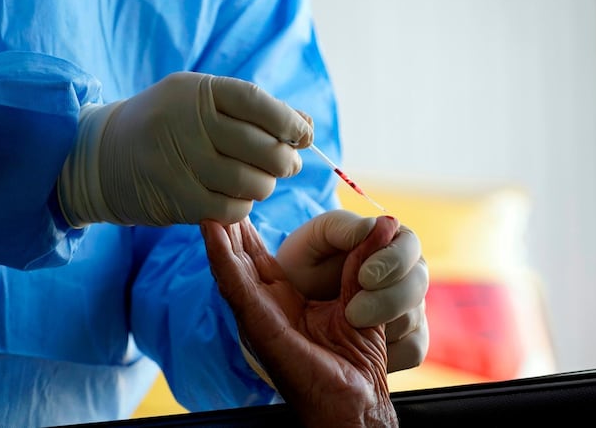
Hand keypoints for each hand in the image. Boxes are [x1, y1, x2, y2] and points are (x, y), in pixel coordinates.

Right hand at [58, 71, 312, 226]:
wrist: (103, 155)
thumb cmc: (167, 125)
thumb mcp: (201, 102)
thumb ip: (253, 110)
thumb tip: (306, 125)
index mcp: (196, 92)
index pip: (256, 102)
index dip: (288, 121)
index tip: (304, 135)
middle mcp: (186, 124)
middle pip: (261, 148)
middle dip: (285, 160)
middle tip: (288, 164)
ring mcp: (179, 163)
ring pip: (250, 183)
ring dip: (265, 186)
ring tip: (260, 181)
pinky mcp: (175, 199)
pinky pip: (230, 209)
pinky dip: (243, 206)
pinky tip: (237, 198)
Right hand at [201, 215, 399, 427]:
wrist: (355, 400)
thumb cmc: (355, 359)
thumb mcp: (359, 296)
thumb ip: (363, 260)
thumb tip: (386, 222)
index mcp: (284, 303)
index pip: (260, 260)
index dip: (248, 232)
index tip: (241, 203)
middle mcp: (265, 308)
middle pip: (240, 260)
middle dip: (228, 229)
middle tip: (219, 195)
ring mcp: (258, 316)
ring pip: (231, 268)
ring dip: (218, 237)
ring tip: (209, 204)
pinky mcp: (258, 323)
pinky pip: (235, 284)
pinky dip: (221, 256)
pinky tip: (211, 230)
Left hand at [276, 209, 428, 372]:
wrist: (290, 304)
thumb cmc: (303, 263)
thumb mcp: (311, 240)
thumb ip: (340, 227)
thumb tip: (376, 225)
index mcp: (389, 241)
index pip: (409, 245)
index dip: (393, 260)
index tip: (364, 277)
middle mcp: (407, 274)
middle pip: (418, 284)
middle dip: (388, 300)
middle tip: (352, 314)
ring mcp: (410, 308)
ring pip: (416, 318)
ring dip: (385, 328)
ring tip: (348, 330)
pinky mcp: (407, 339)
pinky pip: (415, 349)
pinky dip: (393, 353)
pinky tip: (363, 350)